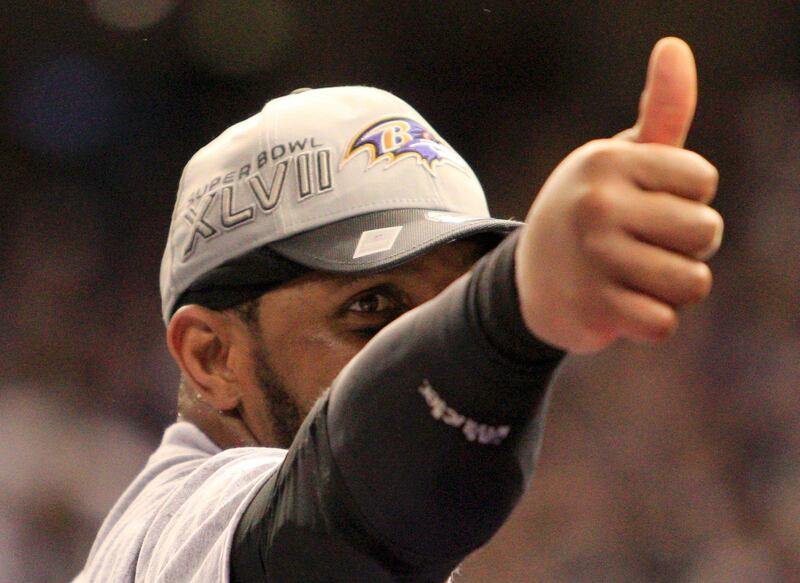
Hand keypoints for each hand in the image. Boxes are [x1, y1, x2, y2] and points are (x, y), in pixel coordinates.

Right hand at [515, 37, 723, 353]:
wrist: (526, 280)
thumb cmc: (589, 212)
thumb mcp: (617, 161)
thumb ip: (660, 112)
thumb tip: (675, 46)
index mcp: (607, 161)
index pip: (703, 180)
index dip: (687, 198)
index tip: (649, 204)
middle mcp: (597, 205)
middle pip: (707, 231)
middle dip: (688, 246)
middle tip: (646, 245)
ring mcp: (593, 258)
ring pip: (693, 282)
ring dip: (671, 288)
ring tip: (633, 276)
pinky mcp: (591, 309)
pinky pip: (663, 324)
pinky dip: (649, 322)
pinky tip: (620, 306)